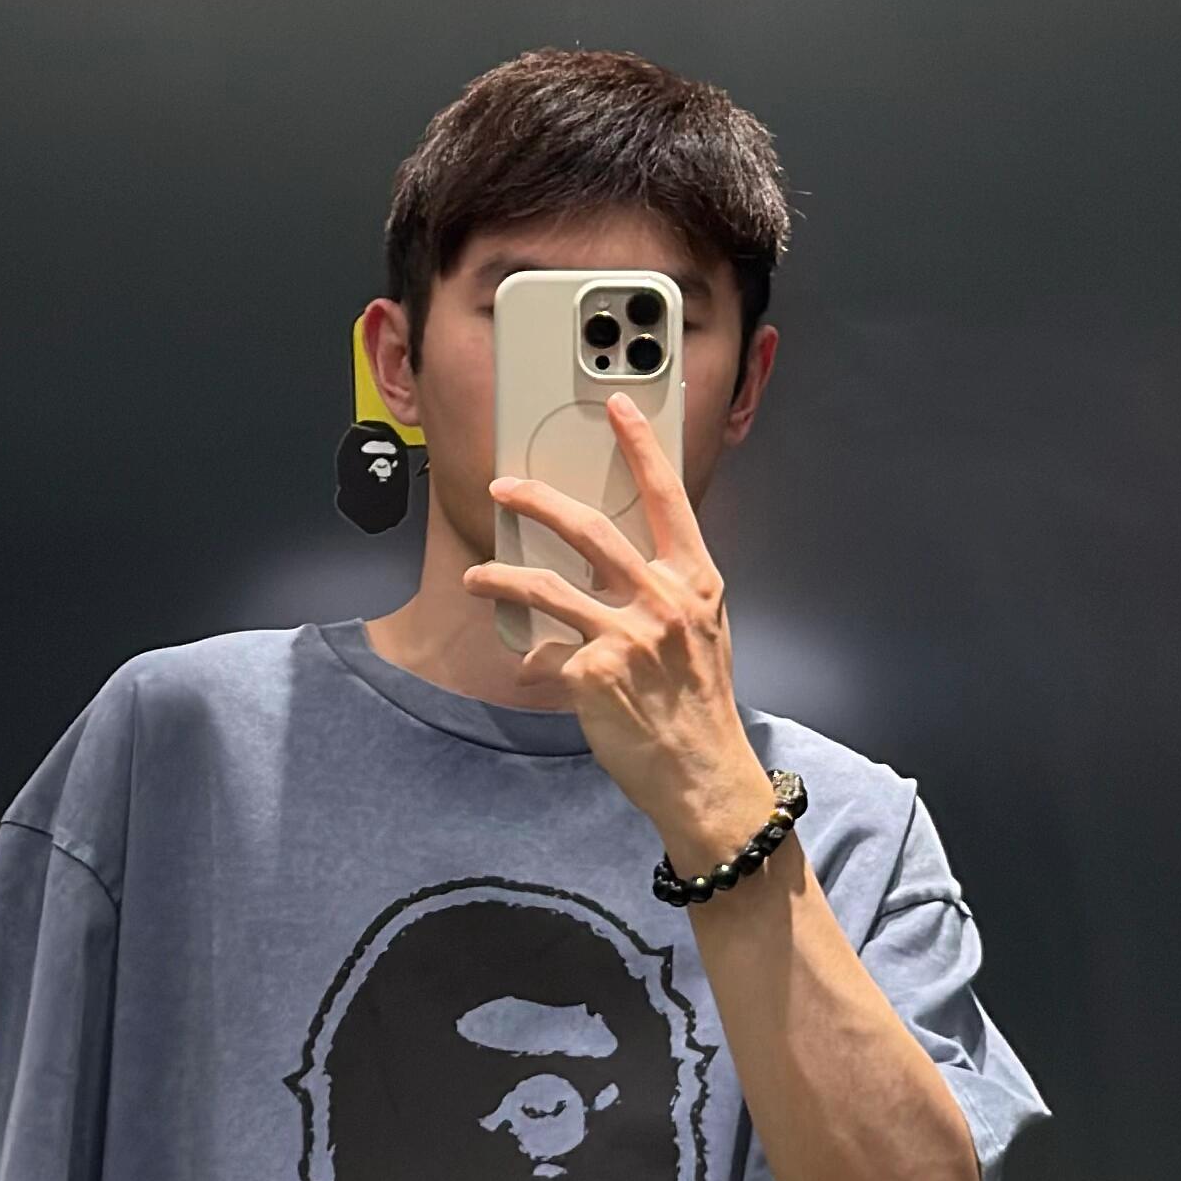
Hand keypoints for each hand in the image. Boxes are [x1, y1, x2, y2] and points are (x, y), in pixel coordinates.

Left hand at [462, 391, 770, 838]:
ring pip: (545, 586)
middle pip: (586, 528)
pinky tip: (528, 671)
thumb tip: (625, 571)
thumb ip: (670, 593)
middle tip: (504, 488)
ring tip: (477, 576)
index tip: (616, 407)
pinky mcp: (593, 673)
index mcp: (695, 581)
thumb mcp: (704, 634)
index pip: (666, 497)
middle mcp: (662, 599)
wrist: (703, 774)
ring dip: (500, 578)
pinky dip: (533, 661)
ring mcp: (626, 634)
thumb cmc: (701, 707)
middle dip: (536, 500)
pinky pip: (547, 654)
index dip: (639, 446)